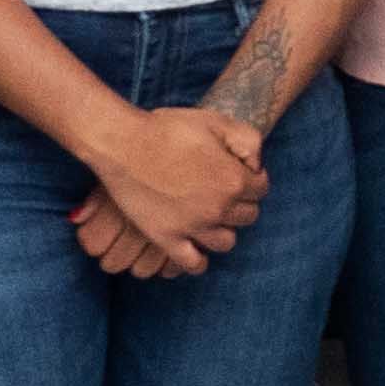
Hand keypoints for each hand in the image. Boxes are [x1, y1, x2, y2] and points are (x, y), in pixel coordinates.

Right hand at [76, 108, 266, 273]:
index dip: (252, 177)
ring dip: (224, 229)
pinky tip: (196, 245)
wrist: (123, 143)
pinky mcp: (167, 238)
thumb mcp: (217, 122)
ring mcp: (192, 227)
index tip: (237, 170)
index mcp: (234, 180)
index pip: (261, 189)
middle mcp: (218, 209)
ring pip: (227, 242)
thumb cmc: (168, 129)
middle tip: (221, 189)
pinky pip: (193, 264)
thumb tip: (257, 166)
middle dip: (241, 202)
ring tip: (211, 216)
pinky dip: (199, 261)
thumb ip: (249, 141)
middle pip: (248, 216)